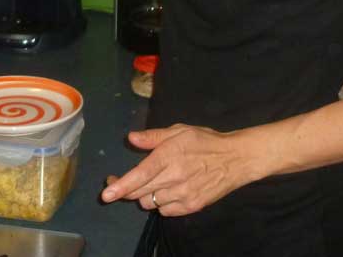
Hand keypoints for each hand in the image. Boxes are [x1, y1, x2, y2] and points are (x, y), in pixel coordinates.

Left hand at [100, 124, 255, 215]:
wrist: (235, 159)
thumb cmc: (205, 141)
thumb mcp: (179, 131)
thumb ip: (153, 136)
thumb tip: (131, 138)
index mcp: (169, 156)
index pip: (140, 175)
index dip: (121, 185)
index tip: (106, 193)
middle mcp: (174, 178)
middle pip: (140, 192)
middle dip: (126, 189)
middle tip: (120, 181)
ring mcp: (183, 195)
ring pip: (150, 203)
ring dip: (145, 194)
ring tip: (154, 182)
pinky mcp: (191, 207)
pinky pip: (165, 211)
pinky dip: (160, 204)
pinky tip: (167, 191)